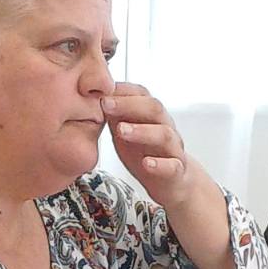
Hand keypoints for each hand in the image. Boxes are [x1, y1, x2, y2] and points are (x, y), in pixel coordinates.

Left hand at [102, 82, 201, 209]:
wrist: (171, 179)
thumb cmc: (144, 152)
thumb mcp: (124, 131)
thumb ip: (112, 115)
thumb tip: (91, 97)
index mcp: (150, 116)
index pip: (142, 94)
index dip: (123, 91)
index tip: (101, 89)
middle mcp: (164, 127)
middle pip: (154, 108)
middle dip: (129, 105)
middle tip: (107, 105)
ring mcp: (172, 148)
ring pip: (164, 134)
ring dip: (142, 131)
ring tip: (122, 130)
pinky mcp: (176, 170)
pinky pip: (172, 166)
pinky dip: (160, 165)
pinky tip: (147, 163)